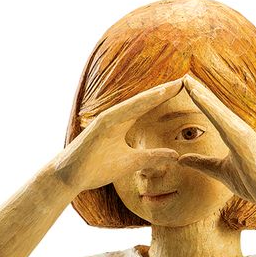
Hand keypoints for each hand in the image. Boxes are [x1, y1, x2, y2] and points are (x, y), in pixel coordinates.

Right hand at [55, 79, 185, 196]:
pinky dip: (134, 107)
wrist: (70, 177)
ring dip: (153, 95)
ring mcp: (107, 119)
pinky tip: (149, 100)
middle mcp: (116, 117)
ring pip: (134, 104)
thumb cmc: (96, 169)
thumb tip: (175, 156)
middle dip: (164, 91)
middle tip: (185, 79)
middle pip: (144, 100)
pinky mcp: (99, 126)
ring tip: (172, 86)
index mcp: (123, 123)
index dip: (165, 98)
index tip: (184, 89)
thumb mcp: (131, 163)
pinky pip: (120, 114)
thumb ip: (152, 158)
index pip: (148, 107)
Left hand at [175, 74, 255, 209]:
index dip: (201, 101)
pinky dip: (207, 104)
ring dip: (201, 92)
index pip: (214, 115)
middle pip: (214, 107)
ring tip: (186, 80)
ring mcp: (240, 130)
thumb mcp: (221, 172)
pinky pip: (219, 117)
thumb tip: (181, 159)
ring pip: (216, 108)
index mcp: (234, 135)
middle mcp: (238, 128)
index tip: (187, 88)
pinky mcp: (240, 136)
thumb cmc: (253, 184)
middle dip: (199, 91)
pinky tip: (196, 94)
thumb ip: (202, 164)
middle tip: (184, 76)